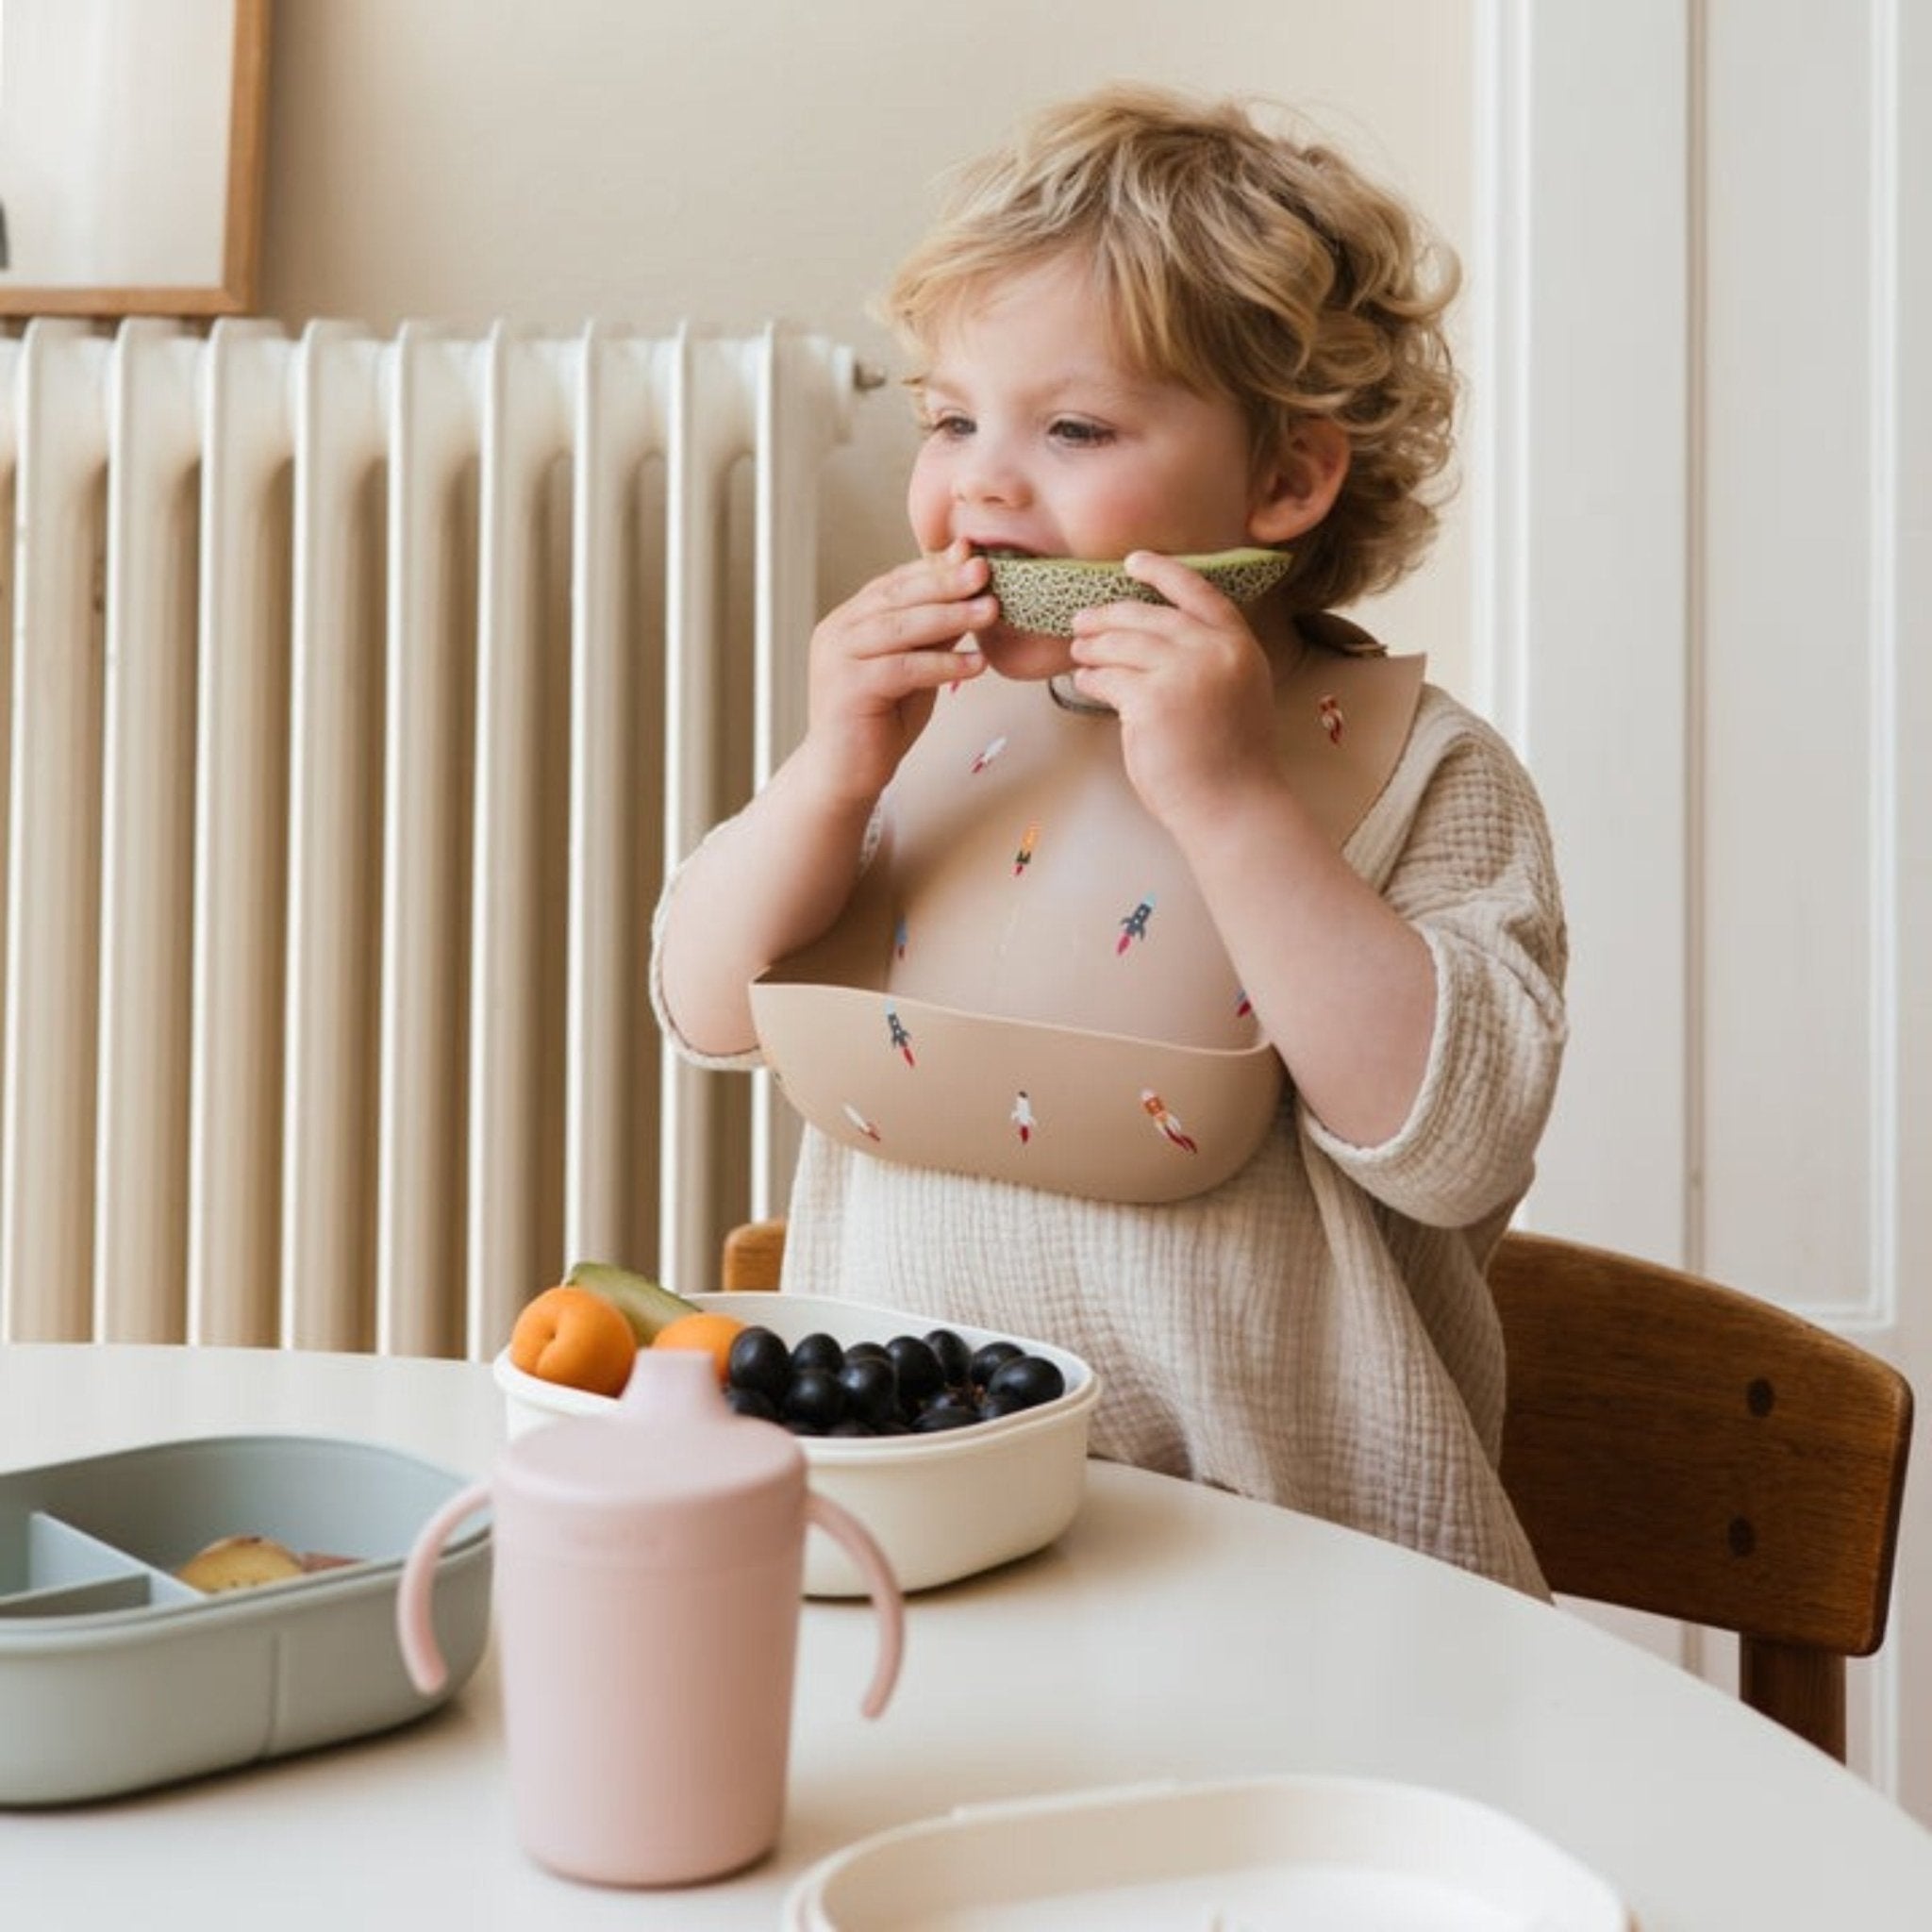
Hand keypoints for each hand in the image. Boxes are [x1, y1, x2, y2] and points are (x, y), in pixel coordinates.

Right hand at [797, 540, 992, 807]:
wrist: (844, 774)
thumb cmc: (879, 721)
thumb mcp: (914, 668)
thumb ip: (933, 634)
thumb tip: (972, 595)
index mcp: (850, 619)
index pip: (895, 583)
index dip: (935, 568)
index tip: (973, 555)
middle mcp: (838, 631)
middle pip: (898, 597)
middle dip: (946, 582)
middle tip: (985, 572)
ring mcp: (838, 658)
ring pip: (901, 627)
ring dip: (950, 616)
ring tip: (990, 610)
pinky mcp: (848, 688)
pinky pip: (904, 668)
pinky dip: (943, 664)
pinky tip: (976, 664)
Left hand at [1066, 551, 1282, 832]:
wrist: (1231, 803)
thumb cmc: (1229, 758)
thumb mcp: (1236, 690)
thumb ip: (1209, 656)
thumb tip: (1154, 634)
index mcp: (1238, 645)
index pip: (1197, 591)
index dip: (1162, 572)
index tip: (1133, 561)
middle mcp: (1213, 651)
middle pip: (1148, 616)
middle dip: (1108, 615)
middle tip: (1082, 620)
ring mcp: (1182, 674)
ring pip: (1122, 644)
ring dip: (1093, 645)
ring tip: (1078, 650)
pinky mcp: (1150, 701)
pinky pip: (1108, 677)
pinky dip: (1090, 677)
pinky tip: (1083, 679)